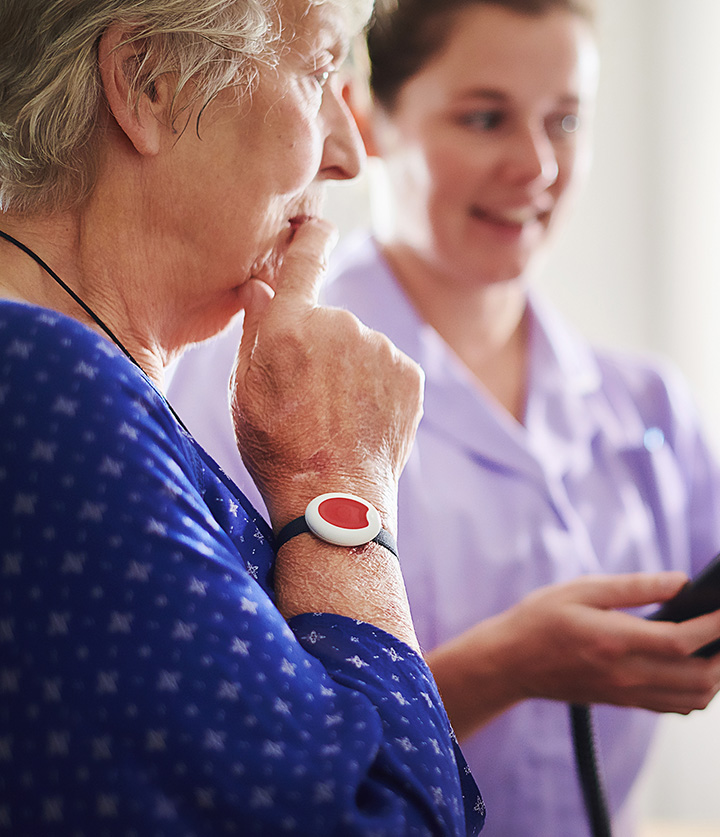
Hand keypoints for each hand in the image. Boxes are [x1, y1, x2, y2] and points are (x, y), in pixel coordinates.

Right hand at [230, 218, 423, 533]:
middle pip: (330, 320)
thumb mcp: (245, 389)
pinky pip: (389, 369)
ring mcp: (380, 347)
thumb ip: (255, 329)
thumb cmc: (276, 448)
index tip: (317, 227)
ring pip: (362, 348)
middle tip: (310, 397)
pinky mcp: (410, 373)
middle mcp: (339, 323)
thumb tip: (260, 285)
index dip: (311, 238)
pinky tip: (362, 420)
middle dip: (321, 347)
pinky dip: (378, 388)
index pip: (303, 258)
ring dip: (352, 371)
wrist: (333, 498)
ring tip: (337, 417)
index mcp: (289, 322)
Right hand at [428, 572, 719, 738]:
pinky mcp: (623, 702)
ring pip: (692, 698)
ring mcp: (625, 694)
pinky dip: (696, 691)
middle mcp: (624, 674)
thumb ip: (633, 587)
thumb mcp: (581, 590)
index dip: (714, 625)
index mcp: (613, 641)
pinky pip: (674, 706)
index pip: (680, 641)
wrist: (511, 661)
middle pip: (697, 678)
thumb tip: (680, 581)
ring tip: (713, 646)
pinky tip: (692, 667)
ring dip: (714, 676)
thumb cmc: (540, 619)